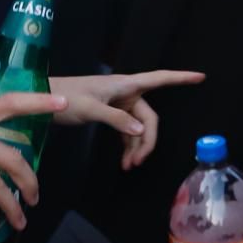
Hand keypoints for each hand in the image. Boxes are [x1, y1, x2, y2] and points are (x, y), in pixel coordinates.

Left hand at [50, 70, 205, 169]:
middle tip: (139, 162)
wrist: (42, 98)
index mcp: (125, 84)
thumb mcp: (90, 108)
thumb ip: (117, 119)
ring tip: (129, 166)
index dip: (181, 78)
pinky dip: (127, 144)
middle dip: (148, 139)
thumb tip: (142, 131)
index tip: (201, 76)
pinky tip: (124, 159)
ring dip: (136, 146)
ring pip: (138, 126)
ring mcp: (118, 103)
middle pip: (149, 116)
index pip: (159, 78)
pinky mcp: (109, 113)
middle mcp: (126, 92)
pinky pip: (126, 129)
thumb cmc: (65, 97)